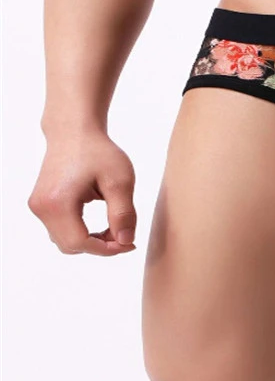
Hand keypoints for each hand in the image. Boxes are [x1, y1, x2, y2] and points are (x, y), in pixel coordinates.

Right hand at [28, 130, 137, 255]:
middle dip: (100, 246)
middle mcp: (42, 208)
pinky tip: (102, 220)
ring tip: (115, 225)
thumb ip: (123, 213)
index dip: (107, 249)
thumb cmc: (99, 152)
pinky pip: (61, 229)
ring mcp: (38, 206)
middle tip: (125, 235)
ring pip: (64, 240)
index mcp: (58, 203)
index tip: (130, 243)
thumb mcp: (120, 181)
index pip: (80, 243)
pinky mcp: (42, 204)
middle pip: (71, 246)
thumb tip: (126, 242)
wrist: (74, 131)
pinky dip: (81, 231)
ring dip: (90, 240)